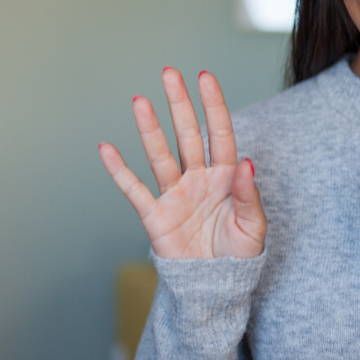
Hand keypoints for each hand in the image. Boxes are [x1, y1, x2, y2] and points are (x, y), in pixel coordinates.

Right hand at [98, 68, 266, 259]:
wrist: (215, 286)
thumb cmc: (238, 255)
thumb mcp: (253, 227)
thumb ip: (249, 196)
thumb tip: (247, 163)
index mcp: (226, 178)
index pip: (220, 134)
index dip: (213, 106)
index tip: (204, 77)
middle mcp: (198, 179)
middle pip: (187, 135)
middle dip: (179, 104)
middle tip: (169, 73)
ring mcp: (175, 195)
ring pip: (160, 155)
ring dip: (150, 129)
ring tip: (140, 101)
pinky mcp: (155, 215)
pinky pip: (134, 189)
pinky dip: (119, 170)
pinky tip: (106, 148)